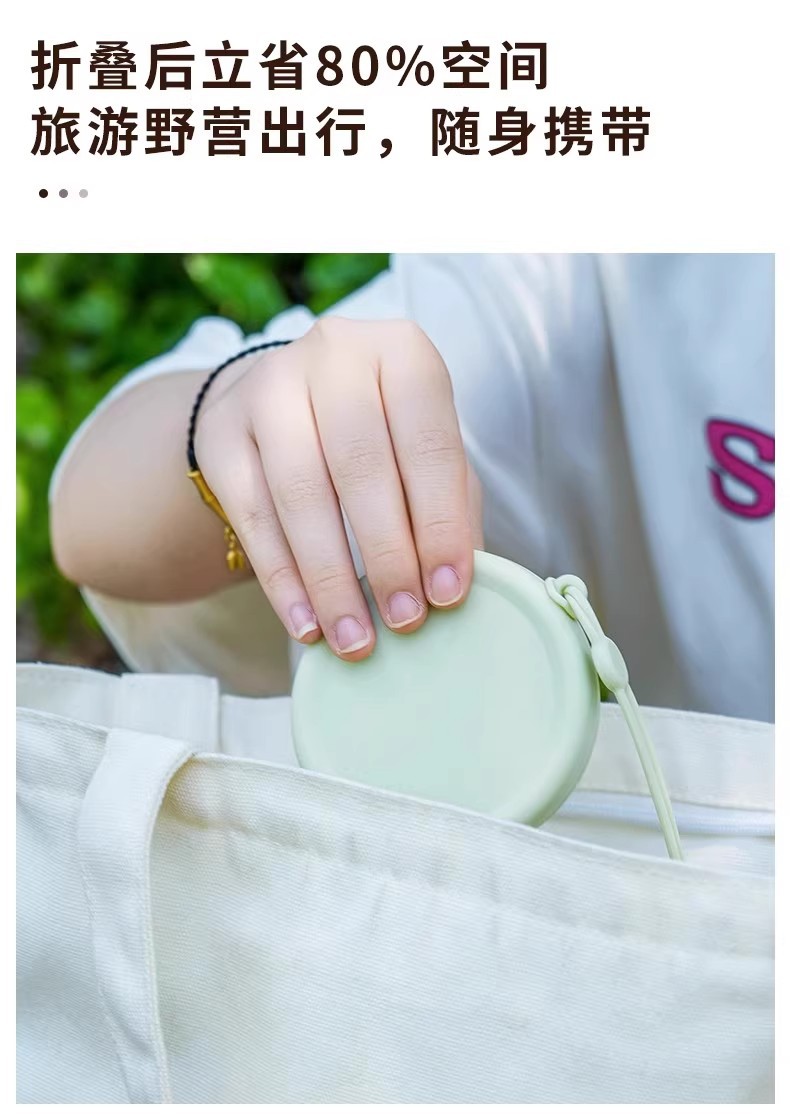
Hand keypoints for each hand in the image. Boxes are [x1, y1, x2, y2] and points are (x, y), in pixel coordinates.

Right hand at [194, 317, 482, 659]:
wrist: (288, 403)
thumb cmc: (380, 435)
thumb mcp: (426, 453)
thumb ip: (451, 507)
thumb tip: (457, 586)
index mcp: (402, 352)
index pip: (429, 442)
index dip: (441, 523)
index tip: (449, 593)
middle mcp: (333, 355)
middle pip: (360, 467)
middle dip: (387, 556)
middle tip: (405, 621)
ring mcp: (269, 387)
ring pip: (299, 494)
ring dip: (331, 579)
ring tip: (355, 639)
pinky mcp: (221, 430)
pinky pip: (252, 516)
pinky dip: (282, 580)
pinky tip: (306, 625)